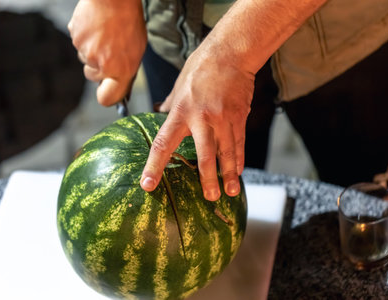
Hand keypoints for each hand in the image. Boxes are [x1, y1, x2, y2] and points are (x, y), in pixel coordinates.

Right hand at [68, 0, 145, 105]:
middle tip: (108, 50)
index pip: (107, 98)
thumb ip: (125, 69)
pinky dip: (85, 37)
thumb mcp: (137, 50)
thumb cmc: (129, 22)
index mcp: (121, 71)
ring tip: (104, 34)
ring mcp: (86, 52)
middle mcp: (101, 65)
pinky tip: (95, 26)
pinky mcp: (75, 38)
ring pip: (85, 59)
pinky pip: (78, 43)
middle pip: (92, 76)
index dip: (106, 97)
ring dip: (92, 50)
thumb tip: (117, 83)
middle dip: (98, 67)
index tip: (106, 93)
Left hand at [140, 48, 254, 200]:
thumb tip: (160, 112)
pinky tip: (238, 171)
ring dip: (229, 174)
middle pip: (204, 155)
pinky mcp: (239, 116)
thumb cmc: (201, 67)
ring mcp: (223, 119)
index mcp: (181, 112)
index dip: (154, 166)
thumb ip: (170, 104)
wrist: (231, 53)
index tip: (148, 185)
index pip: (164, 144)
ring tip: (230, 192)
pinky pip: (239, 142)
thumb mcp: (179, 85)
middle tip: (209, 198)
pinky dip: (239, 158)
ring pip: (227, 152)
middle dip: (207, 179)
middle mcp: (202, 119)